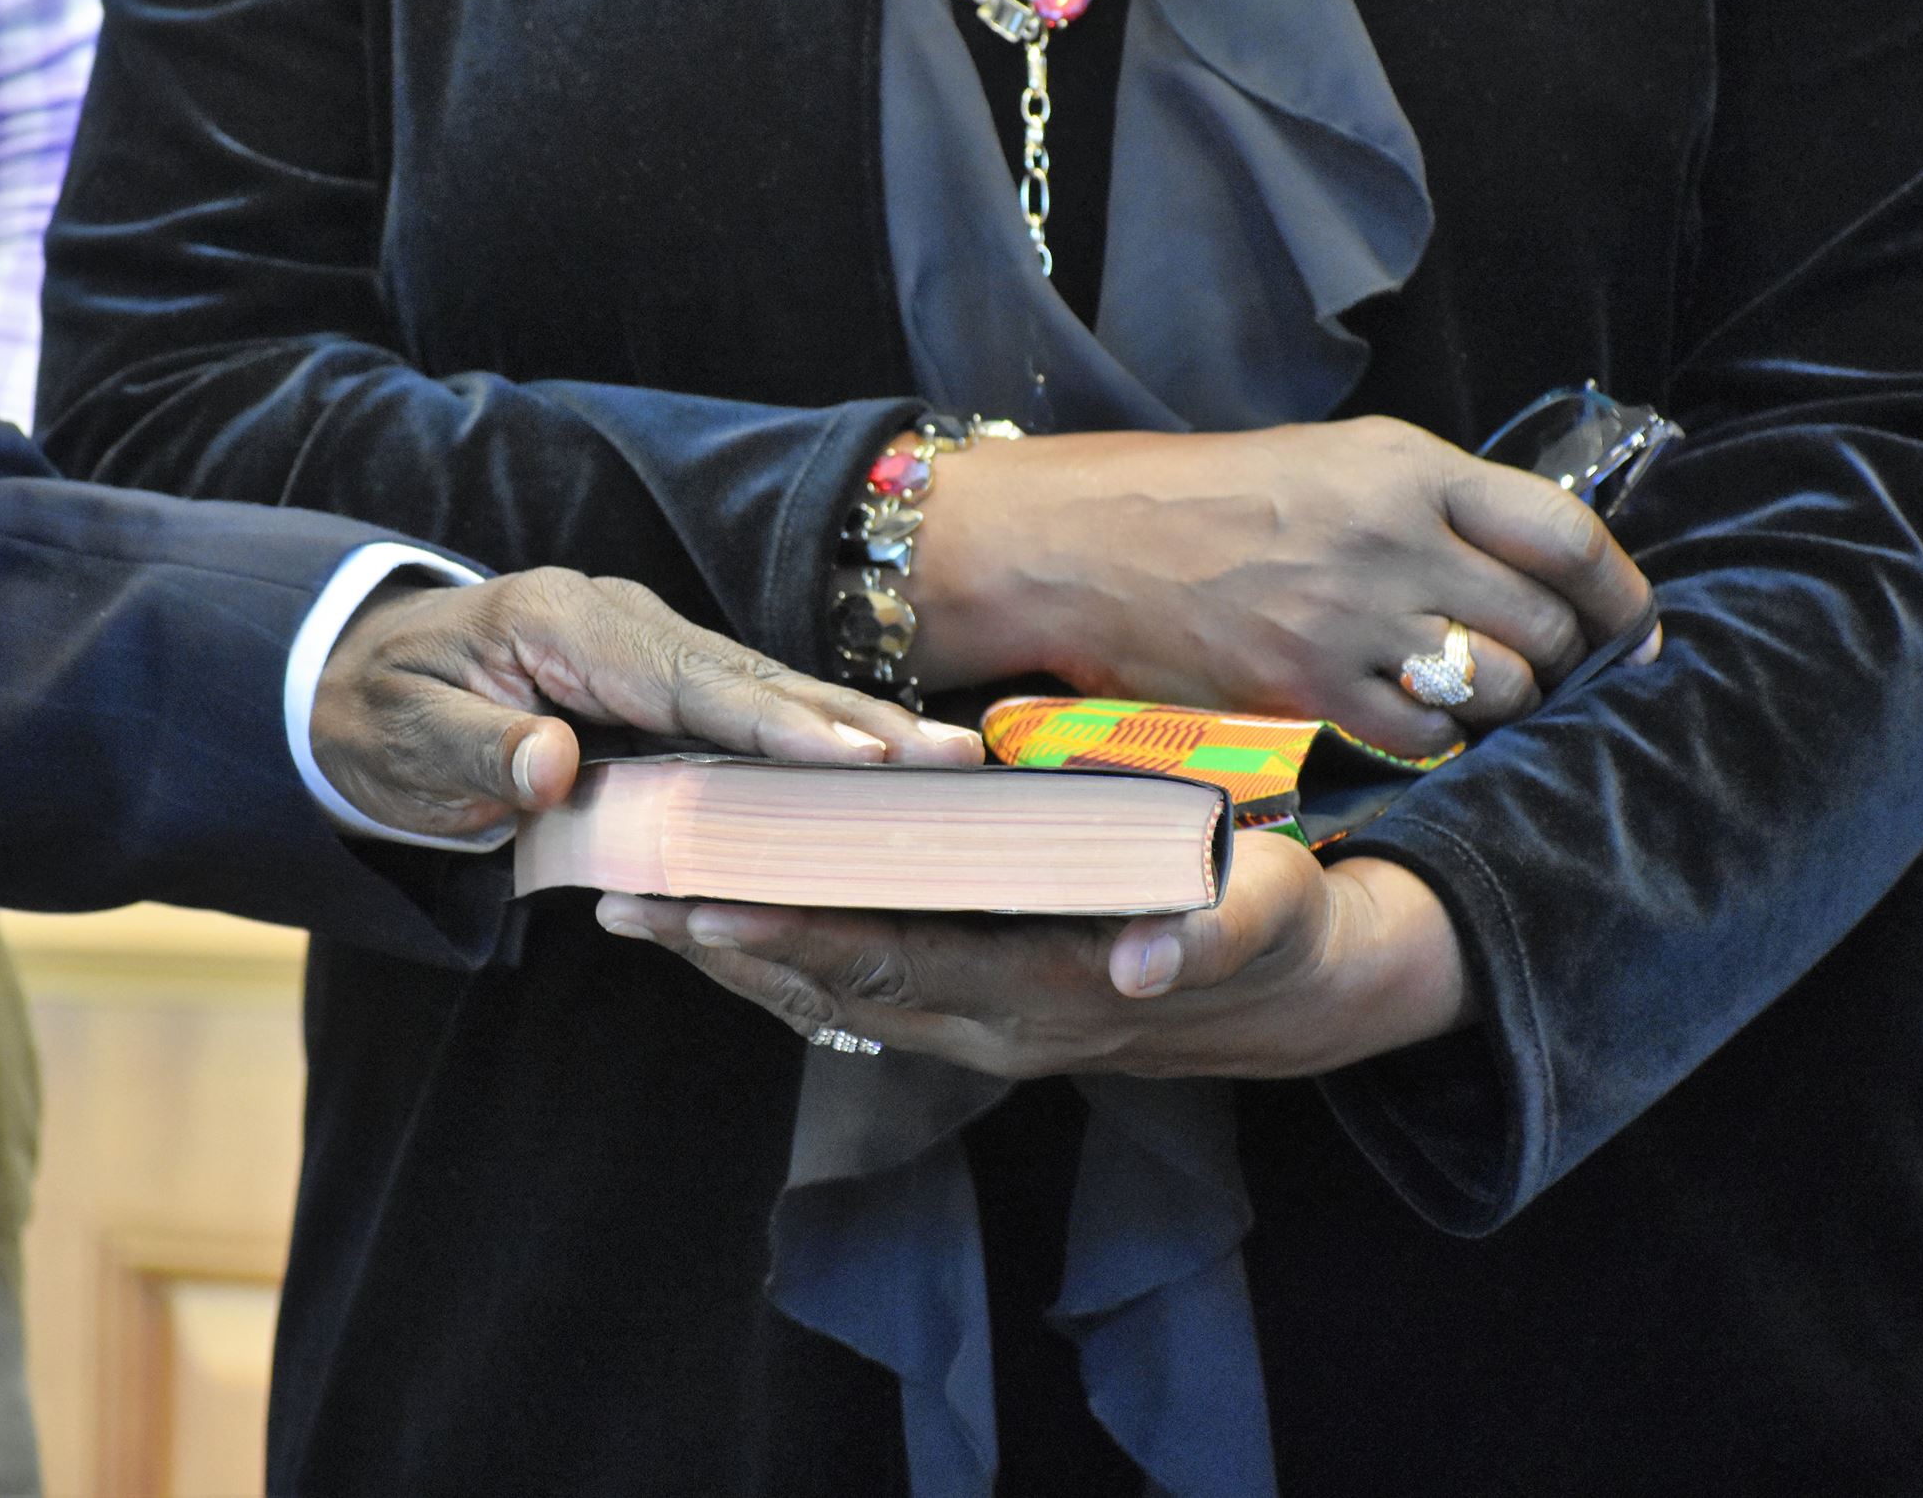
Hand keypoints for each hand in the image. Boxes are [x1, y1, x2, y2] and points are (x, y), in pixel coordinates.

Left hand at [311, 567, 983, 839]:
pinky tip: (886, 769)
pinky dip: (818, 740)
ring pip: (766, 693)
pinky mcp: (660, 681)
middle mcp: (622, 622)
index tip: (857, 757)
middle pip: (753, 679)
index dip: (776, 723)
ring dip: (857, 732)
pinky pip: (748, 715)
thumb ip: (477, 753)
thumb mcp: (403, 740)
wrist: (355, 677)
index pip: (687, 681)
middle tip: (954, 760)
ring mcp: (648, 648)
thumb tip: (549, 766)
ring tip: (952, 765)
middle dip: (856, 724)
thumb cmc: (379, 714)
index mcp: (564, 625)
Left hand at [593, 834, 1467, 1078]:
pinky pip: (855, 990)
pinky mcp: (971, 1006)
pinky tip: (721, 920)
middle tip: (625, 897)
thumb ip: (1208, 931)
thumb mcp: (1265, 915)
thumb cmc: (1272, 926)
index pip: (899, 962)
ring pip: (830, 997)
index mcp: (1043, 993)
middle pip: (834, 988)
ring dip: (734, 956)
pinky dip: (781, 956)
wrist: (1296, 989)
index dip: (801, 933)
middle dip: (727, 946)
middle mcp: (990, 1024)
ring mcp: (975, 1024)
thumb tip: (1142, 963)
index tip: (711, 902)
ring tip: (637, 908)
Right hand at [910, 418, 1658, 754]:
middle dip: (1562, 661)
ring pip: (1497, 688)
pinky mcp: (1306, 687)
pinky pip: (1426, 736)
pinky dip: (1440, 742)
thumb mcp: (1328, 461)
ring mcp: (1350, 617)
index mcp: (1406, 467)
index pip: (1566, 535)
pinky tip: (1414, 725)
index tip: (1631, 627)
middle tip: (1548, 677)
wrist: (1078, 544)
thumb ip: (1427, 502)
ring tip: (1474, 701)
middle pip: (1543, 624)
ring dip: (1503, 706)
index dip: (1619, 594)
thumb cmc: (1197, 500)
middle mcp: (1392, 538)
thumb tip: (1523, 562)